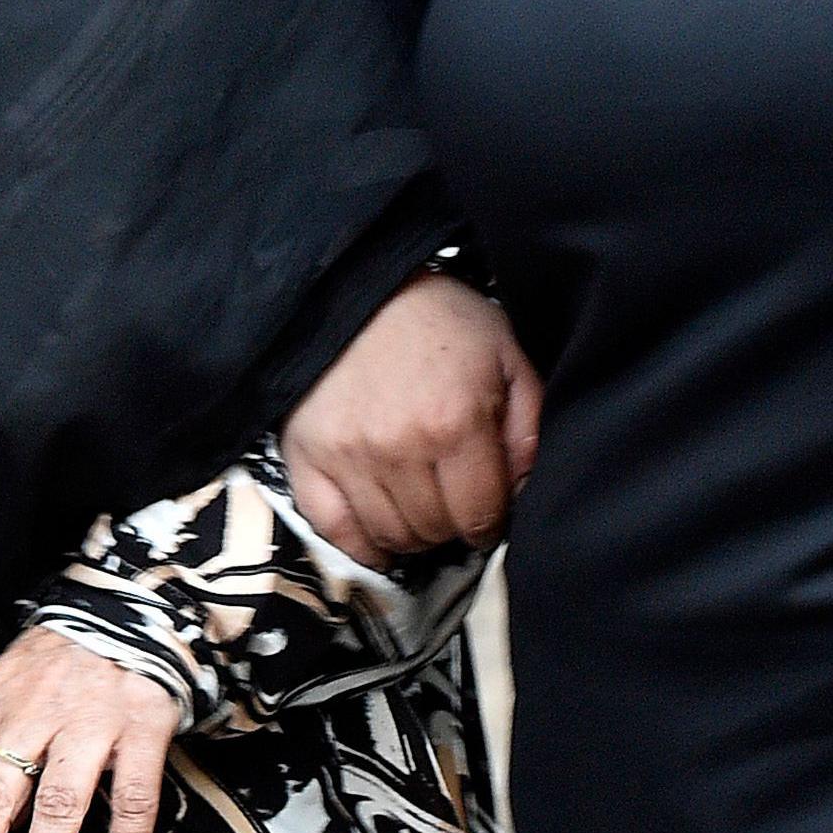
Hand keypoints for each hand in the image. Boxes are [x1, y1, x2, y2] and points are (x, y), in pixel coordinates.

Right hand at [280, 273, 539, 565]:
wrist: (356, 287)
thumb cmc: (438, 320)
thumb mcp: (504, 355)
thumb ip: (528, 424)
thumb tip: (525, 489)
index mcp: (455, 423)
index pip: (481, 516)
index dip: (491, 521)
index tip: (486, 509)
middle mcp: (399, 448)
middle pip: (435, 531)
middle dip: (452, 524)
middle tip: (451, 499)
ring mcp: (347, 457)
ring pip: (390, 536)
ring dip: (411, 534)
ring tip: (418, 507)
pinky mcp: (305, 458)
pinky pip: (333, 531)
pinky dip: (360, 546)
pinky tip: (379, 535)